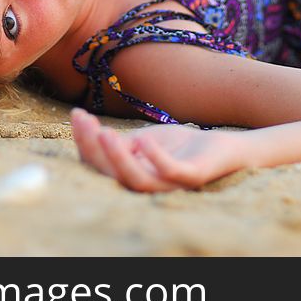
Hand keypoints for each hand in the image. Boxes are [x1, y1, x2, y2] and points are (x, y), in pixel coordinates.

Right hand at [71, 107, 246, 191]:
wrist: (224, 147)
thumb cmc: (182, 145)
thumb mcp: (146, 139)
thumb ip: (124, 142)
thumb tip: (96, 136)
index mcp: (134, 176)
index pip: (102, 166)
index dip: (85, 142)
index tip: (76, 114)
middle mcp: (149, 186)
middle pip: (113, 176)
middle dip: (94, 148)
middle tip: (84, 121)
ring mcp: (171, 184)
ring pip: (137, 181)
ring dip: (117, 159)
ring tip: (103, 134)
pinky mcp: (192, 177)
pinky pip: (170, 172)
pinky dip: (155, 158)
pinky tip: (143, 139)